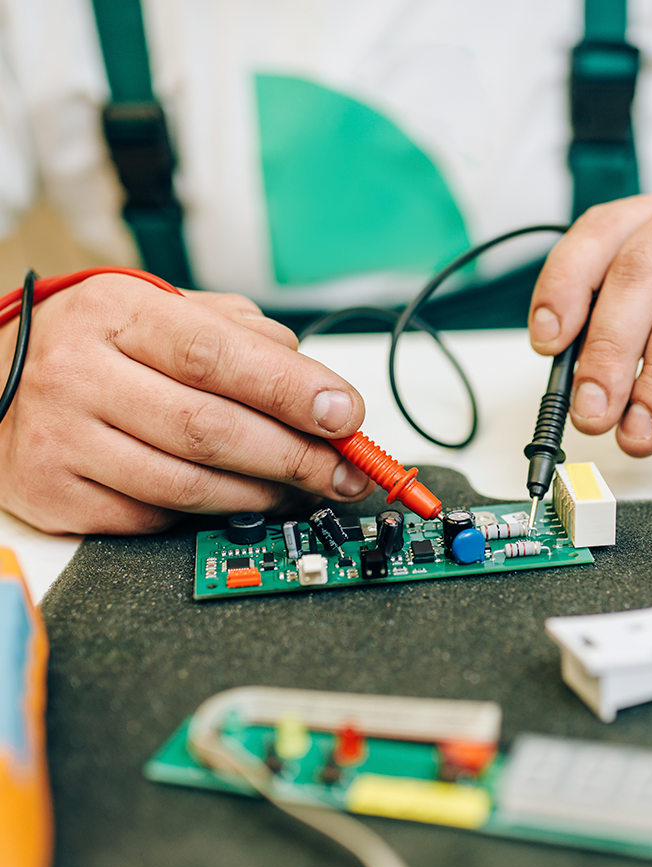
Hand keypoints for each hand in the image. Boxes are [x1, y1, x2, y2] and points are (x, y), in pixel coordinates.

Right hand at [0, 275, 373, 533]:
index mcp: (116, 313)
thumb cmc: (100, 345)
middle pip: (211, 430)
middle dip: (297, 458)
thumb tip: (318, 388)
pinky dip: (207, 513)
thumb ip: (241, 336)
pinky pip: (154, 517)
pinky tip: (232, 501)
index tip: (347, 416)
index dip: (294, 391)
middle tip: (345, 472)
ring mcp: (60, 438)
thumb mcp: (164, 311)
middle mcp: (79, 373)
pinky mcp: (53, 493)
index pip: (219, 355)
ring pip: (188, 486)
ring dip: (263, 495)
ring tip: (301, 491)